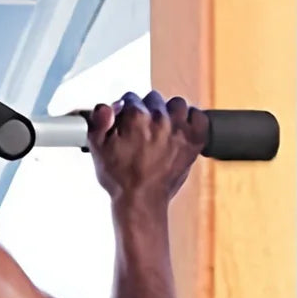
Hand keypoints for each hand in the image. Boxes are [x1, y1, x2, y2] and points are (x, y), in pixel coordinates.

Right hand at [85, 91, 208, 204]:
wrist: (140, 200)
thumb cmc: (120, 179)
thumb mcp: (97, 149)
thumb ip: (98, 122)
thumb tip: (105, 106)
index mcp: (136, 117)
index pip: (130, 98)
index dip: (125, 109)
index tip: (125, 121)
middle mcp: (160, 118)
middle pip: (154, 99)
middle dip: (146, 110)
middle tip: (141, 128)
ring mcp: (180, 128)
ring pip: (177, 104)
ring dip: (169, 112)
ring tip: (161, 127)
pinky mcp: (194, 140)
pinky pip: (199, 117)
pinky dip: (192, 119)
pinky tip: (180, 128)